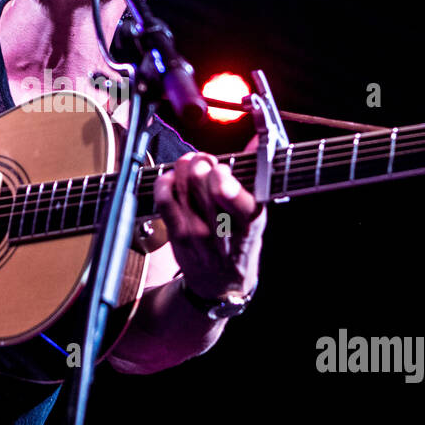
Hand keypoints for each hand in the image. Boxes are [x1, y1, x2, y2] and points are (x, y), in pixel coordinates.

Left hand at [153, 151, 266, 298]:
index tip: (222, 172)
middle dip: (203, 166)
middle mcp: (223, 231)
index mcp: (251, 224)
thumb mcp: (256, 217)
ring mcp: (198, 234)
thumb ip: (255, 177)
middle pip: (205, 187)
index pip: (240, 204)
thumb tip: (259, 138)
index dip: (227, 184)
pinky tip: (170, 177)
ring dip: (185, 168)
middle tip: (205, 161)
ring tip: (190, 163)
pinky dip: (165, 183)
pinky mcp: (177, 235)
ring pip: (185, 189)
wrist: (219, 286)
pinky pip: (165, 202)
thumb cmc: (240, 246)